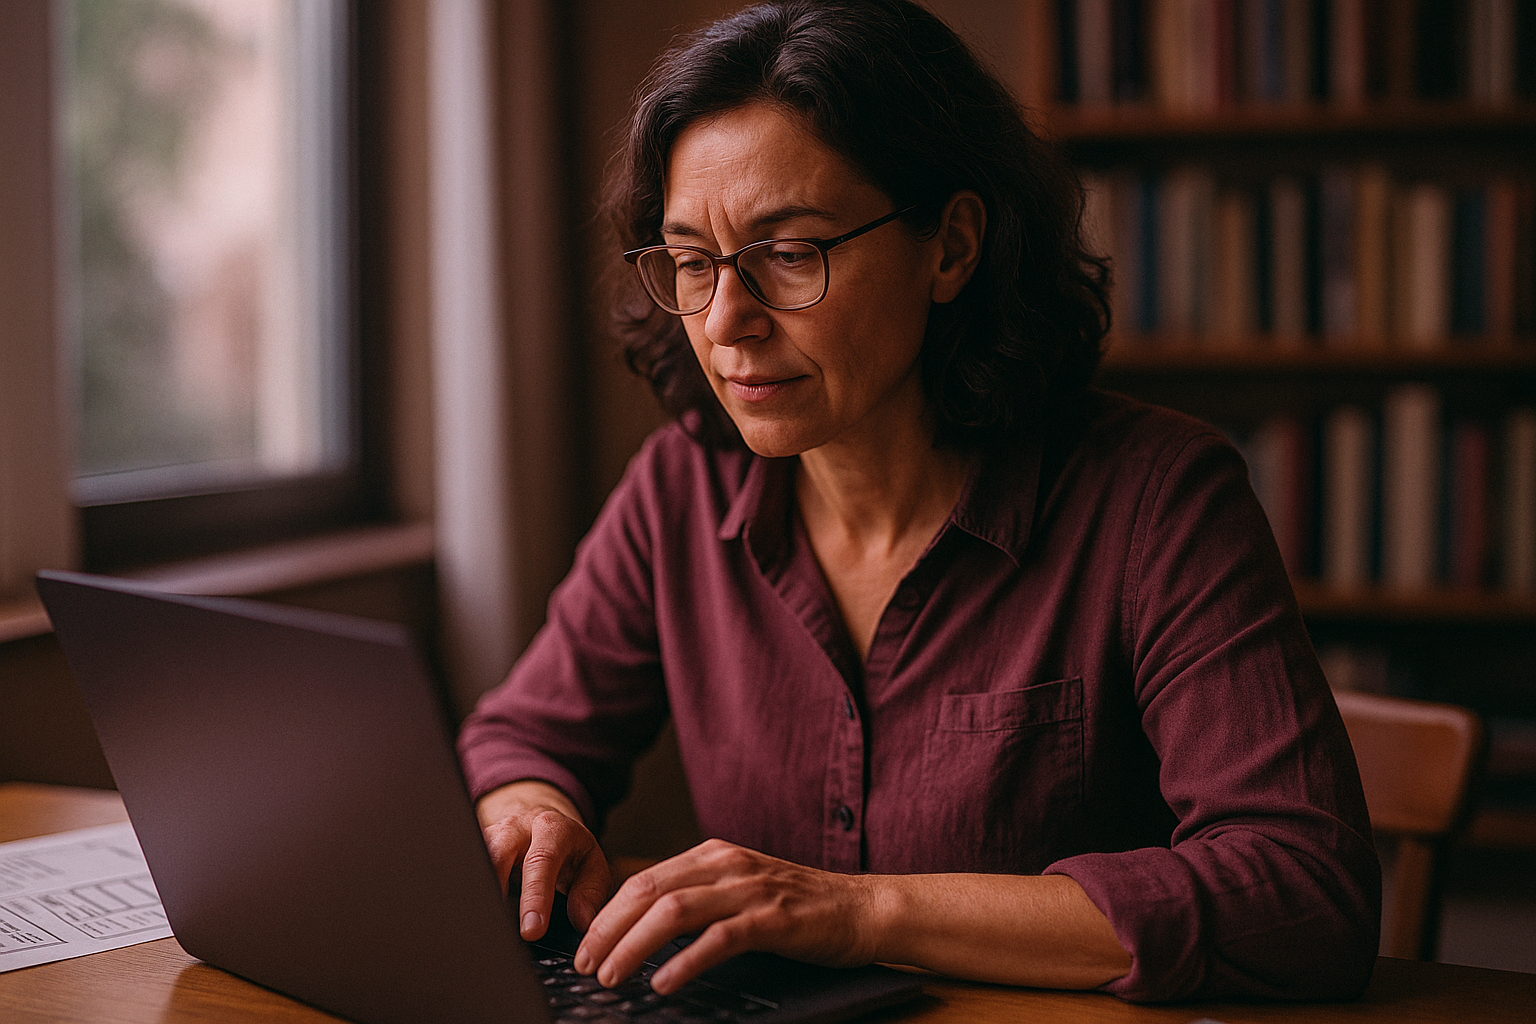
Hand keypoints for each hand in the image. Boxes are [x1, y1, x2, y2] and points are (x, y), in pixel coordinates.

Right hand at [475, 780, 610, 940]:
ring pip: (473, 859)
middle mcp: (516, 828)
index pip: (541, 861)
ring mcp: (489, 836)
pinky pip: (463, 867)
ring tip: (477, 928)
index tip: (532, 930)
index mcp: (551, 829)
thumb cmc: (568, 850)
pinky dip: (464, 891)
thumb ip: (590, 891)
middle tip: (497, 932)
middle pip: (497, 854)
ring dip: (473, 892)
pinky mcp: (473, 848)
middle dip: (494, 892)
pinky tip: (465, 917)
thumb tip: (582, 921)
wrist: (543, 823)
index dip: (535, 897)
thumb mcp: (591, 864)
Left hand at [572, 838, 877, 993]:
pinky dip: (686, 961)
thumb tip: (641, 930)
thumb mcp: (739, 891)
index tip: (585, 947)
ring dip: (635, 946)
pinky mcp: (773, 918)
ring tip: (613, 976)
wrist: (862, 908)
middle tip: (587, 965)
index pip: (643, 879)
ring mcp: (750, 889)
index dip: (607, 914)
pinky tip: (665, 982)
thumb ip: (697, 900)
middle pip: (648, 890)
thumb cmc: (798, 908)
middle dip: (609, 930)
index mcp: (712, 855)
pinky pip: (719, 938)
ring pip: (674, 911)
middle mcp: (725, 865)